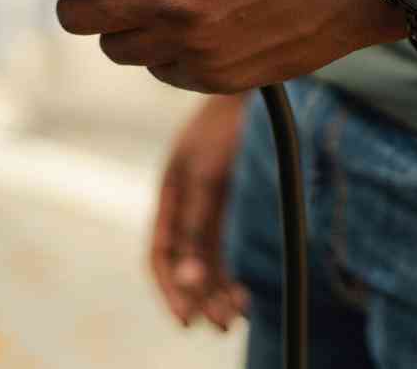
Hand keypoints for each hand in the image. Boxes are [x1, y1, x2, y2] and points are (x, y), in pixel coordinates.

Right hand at [151, 93, 249, 329]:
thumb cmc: (225, 128)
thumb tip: (189, 277)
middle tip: (222, 325)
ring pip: (205, 261)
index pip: (160, 254)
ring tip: (238, 315)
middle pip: (185, 264)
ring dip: (217, 290)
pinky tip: (242, 292)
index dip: (171, 289)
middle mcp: (184, 204)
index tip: (187, 320)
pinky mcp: (227, 201)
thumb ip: (195, 225)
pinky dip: (227, 272)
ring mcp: (206, 203)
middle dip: (200, 297)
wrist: (256, 91)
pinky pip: (220, 248)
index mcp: (170, 195)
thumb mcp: (205, 176)